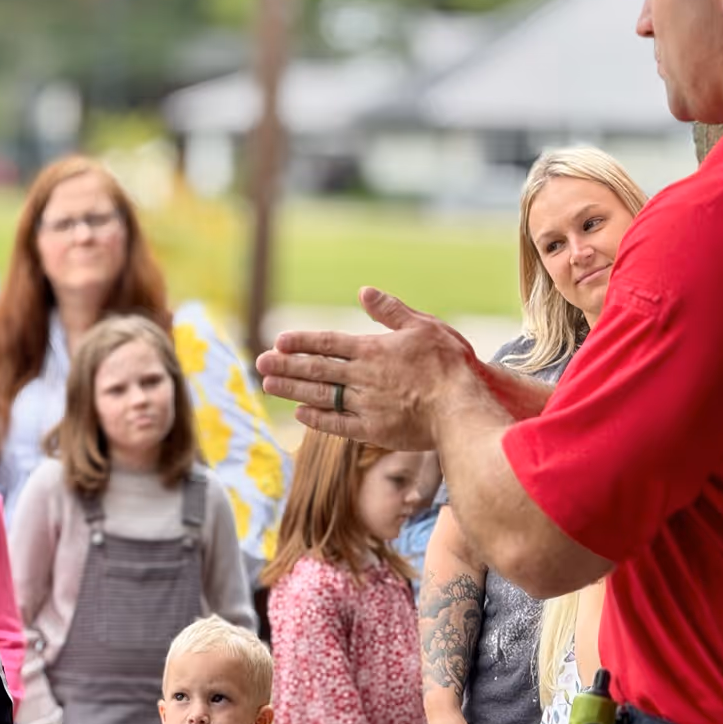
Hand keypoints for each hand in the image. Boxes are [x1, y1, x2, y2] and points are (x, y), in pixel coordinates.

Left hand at [255, 287, 475, 450]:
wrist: (463, 407)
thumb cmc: (449, 363)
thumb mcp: (423, 325)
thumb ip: (390, 311)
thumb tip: (363, 292)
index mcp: (372, 349)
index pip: (328, 343)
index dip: (301, 342)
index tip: (279, 341)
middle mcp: (363, 377)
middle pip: (316, 369)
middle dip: (285, 365)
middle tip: (259, 363)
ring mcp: (366, 406)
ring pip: (321, 396)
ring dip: (292, 390)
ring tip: (268, 386)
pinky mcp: (374, 431)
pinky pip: (338, 425)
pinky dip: (317, 420)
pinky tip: (300, 414)